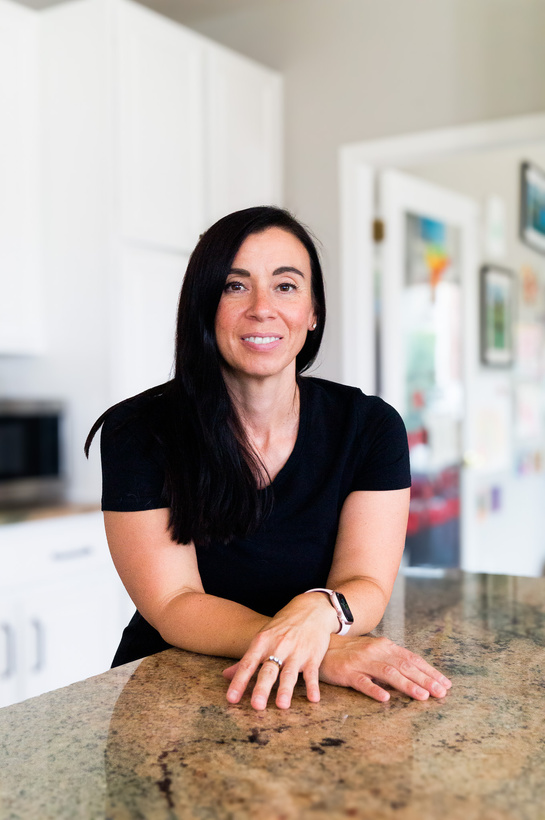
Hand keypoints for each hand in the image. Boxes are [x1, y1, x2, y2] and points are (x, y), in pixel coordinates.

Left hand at [223, 594, 337, 710]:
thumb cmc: (283, 627)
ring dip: (285, 689)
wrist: (311, 608)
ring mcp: (296, 652)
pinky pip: (312, 673)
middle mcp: (278, 647)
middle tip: (256, 706)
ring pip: (289, 673)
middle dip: (262, 688)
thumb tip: (225, 676)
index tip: (231, 698)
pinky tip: (313, 699)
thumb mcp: (263, 637)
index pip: (248, 664)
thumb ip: (246, 659)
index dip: (239, 681)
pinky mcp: (313, 656)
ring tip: (282, 705)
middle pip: (268, 670)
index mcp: (262, 642)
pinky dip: (313, 686)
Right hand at [320, 635, 451, 701]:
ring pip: (388, 673)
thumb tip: (416, 675)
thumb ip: (392, 661)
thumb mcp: (374, 652)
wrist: (321, 646)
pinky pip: (362, 682)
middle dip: (425, 679)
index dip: (429, 671)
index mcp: (385, 646)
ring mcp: (361, 662)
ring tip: (422, 696)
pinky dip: (374, 689)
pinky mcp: (347, 672)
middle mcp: (376, 651)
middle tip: (441, 693)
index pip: (412, 658)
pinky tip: (385, 698)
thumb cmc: (350, 652)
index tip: (445, 683)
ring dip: (407, 685)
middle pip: (404, 665)